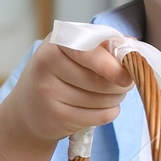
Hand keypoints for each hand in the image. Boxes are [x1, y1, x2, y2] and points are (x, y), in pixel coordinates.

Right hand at [0, 40, 132, 144]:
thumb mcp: (73, 51)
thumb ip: (102, 45)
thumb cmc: (59, 73)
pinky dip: (108, 113)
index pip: (89, 53)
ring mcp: (48, 93)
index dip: (112, 65)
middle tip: (123, 83)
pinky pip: (99, 117)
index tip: (128, 76)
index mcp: (55, 42)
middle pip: (99, 80)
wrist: (28, 107)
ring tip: (108, 94)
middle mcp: (46, 65)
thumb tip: (132, 46)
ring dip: (115, 99)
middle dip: (120, 85)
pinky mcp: (56, 118)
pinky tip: (100, 108)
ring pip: (102, 100)